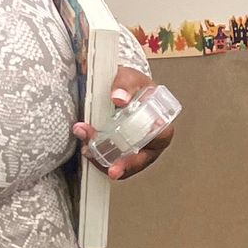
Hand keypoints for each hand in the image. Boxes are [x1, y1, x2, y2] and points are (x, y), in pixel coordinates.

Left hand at [75, 64, 174, 182]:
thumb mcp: (130, 78)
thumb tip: (119, 99)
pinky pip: (111, 161)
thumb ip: (125, 85)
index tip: (136, 144)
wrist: (120, 90)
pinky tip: (87, 150)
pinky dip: (99, 158)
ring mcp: (135, 150)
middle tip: (113, 170)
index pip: (161, 137)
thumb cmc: (132, 85)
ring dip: (106, 161)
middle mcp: (151, 142)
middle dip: (125, 165)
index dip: (150, 144)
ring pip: (124, 165)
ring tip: (88, 150)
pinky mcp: (120, 153)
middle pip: (141, 160)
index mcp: (161, 123)